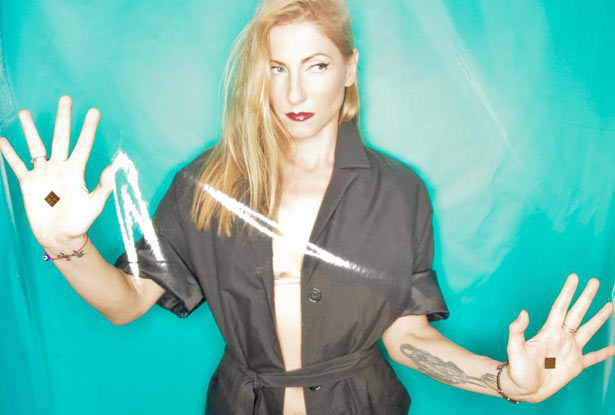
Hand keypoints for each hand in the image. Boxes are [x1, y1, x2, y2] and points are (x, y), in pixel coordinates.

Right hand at [0, 95, 116, 248]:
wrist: (59, 237)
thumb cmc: (80, 222)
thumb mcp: (95, 205)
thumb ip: (103, 186)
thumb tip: (113, 168)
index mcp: (76, 171)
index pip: (83, 144)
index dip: (88, 128)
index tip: (93, 111)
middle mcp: (60, 167)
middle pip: (60, 137)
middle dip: (63, 118)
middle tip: (65, 98)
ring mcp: (43, 174)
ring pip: (36, 146)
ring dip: (30, 130)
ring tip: (25, 112)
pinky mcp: (28, 183)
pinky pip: (17, 164)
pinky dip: (9, 153)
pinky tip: (2, 140)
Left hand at [503, 273, 614, 402]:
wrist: (523, 389)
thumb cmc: (517, 369)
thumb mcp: (514, 348)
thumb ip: (517, 331)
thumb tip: (522, 312)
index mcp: (549, 331)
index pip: (561, 307)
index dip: (567, 292)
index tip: (574, 277)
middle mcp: (562, 337)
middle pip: (577, 313)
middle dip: (586, 297)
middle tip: (594, 281)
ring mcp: (570, 350)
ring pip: (588, 330)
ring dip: (599, 318)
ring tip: (609, 306)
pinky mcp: (576, 365)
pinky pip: (594, 357)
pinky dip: (605, 353)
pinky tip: (614, 347)